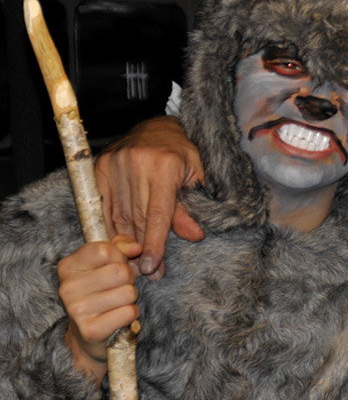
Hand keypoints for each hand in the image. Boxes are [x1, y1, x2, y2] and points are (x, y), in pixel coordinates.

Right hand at [57, 236, 142, 382]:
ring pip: (128, 292)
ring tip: (117, 302)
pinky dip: (131, 313)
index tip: (113, 266)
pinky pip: (129, 312)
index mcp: (68, 266)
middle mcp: (67, 288)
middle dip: (129, 279)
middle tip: (119, 287)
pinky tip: (118, 316)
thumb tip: (136, 248)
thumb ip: (121, 246)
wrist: (89, 334)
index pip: (105, 249)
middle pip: (120, 272)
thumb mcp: (108, 261)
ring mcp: (76, 310)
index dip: (119, 257)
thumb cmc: (102, 290)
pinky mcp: (90, 330)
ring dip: (130, 298)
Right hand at [94, 116, 205, 278]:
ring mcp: (115, 165)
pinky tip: (117, 244)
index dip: (156, 243)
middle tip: (148, 273)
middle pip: (137, 218)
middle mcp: (137, 165)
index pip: (158, 214)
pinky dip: (110, 226)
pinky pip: (102, 206)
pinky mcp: (100, 167)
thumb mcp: (195, 176)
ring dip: (126, 242)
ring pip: (119, 215)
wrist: (157, 127)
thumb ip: (189, 207)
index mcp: (164, 166)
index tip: (153, 267)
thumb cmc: (181, 152)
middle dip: (143, 248)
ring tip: (134, 263)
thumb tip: (194, 236)